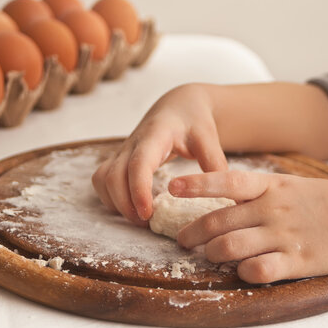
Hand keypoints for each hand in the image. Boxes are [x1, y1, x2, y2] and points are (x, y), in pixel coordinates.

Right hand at [92, 84, 226, 224]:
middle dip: (125, 204)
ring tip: (139, 217)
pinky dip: (109, 197)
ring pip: (103, 179)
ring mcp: (122, 150)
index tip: (147, 213)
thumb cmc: (195, 122)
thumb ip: (215, 164)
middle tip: (147, 222)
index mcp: (155, 134)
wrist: (179, 106)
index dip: (138, 189)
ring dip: (115, 202)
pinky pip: (101, 180)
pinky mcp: (118, 158)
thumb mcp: (209, 138)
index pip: (138, 163)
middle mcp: (133, 142)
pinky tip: (129, 207)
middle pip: (113, 176)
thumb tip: (226, 197)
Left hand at [169, 171, 327, 283]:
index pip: (227, 181)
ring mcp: (285, 236)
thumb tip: (221, 196)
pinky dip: (243, 272)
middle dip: (193, 233)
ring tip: (209, 255)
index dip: (197, 184)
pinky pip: (258, 271)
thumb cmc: (322, 202)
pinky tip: (241, 269)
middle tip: (183, 241)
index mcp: (271, 186)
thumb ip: (257, 191)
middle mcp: (274, 209)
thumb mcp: (289, 186)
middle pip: (219, 222)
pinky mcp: (297, 261)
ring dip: (213, 254)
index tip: (171, 186)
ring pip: (231, 247)